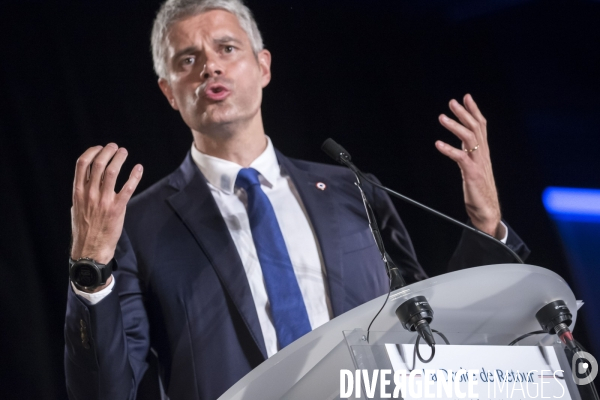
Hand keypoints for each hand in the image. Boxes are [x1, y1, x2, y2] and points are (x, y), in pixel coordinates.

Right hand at [71, 144, 142, 268]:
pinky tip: (139, 168)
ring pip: (112, 172)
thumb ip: (82, 192)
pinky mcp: (117, 208)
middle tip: (115, 147)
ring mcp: (104, 200)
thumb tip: (88, 178)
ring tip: (124, 152)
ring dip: (120, 158)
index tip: (100, 148)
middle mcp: (89, 193)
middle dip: (108, 151)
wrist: (90, 249)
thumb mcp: (77, 207)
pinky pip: (128, 187)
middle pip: (99, 164)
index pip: (82, 164)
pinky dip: (134, 175)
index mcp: (78, 192)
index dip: (92, 152)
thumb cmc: (84, 228)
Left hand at [435, 94, 504, 238]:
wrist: (487, 212)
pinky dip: (449, 149)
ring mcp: (478, 163)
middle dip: (464, 113)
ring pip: (470, 138)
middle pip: (476, 128)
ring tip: (441, 117)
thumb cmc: (478, 191)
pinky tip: (438, 144)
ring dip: (455, 126)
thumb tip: (462, 142)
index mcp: (483, 152)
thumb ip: (468, 153)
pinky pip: (461, 158)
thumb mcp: (473, 168)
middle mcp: (482, 155)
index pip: (481, 126)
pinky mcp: (473, 174)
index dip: (474, 111)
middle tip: (452, 102)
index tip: (466, 97)